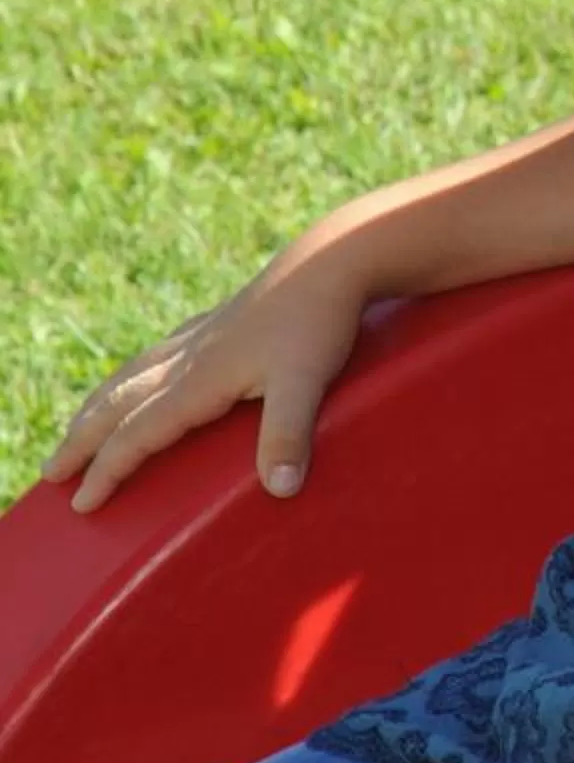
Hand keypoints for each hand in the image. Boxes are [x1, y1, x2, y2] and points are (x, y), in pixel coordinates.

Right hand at [39, 248, 368, 512]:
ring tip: (77, 427)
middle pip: (118, 405)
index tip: (81, 503)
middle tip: (52, 471)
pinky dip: (135, 373)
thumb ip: (287, 435)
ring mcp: (201, 336)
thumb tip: (281, 489)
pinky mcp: (219, 320)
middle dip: (82, 441)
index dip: (108, 471)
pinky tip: (142, 372)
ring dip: (98, 406)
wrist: (332, 259)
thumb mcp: (307, 381)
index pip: (137, 435)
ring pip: (132, 375)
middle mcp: (188, 358)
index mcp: (198, 380)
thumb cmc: (319, 321)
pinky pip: (158, 354)